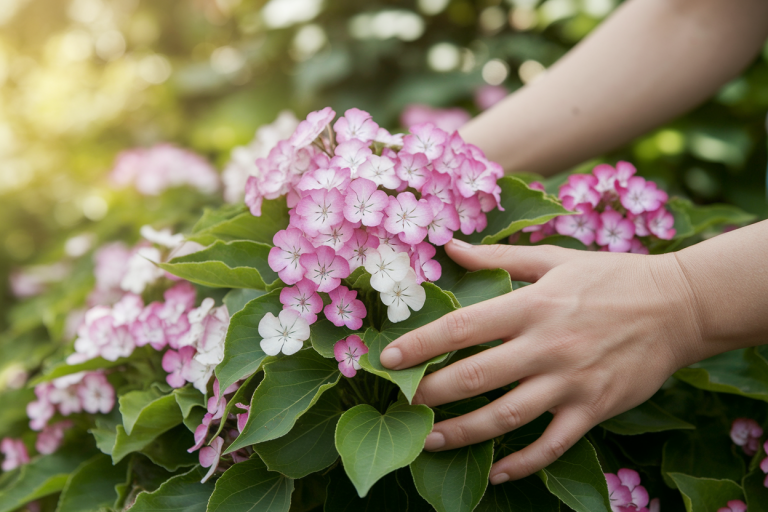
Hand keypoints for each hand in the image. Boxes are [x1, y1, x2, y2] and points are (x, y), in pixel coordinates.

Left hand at [380, 239, 703, 483]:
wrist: (678, 306)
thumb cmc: (610, 277)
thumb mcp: (553, 258)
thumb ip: (497, 258)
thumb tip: (449, 248)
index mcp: (533, 305)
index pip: (463, 327)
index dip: (420, 344)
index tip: (388, 359)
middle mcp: (547, 346)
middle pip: (476, 376)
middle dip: (431, 394)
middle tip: (402, 404)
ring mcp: (571, 382)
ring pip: (506, 417)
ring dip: (464, 433)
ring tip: (431, 442)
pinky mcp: (594, 409)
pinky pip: (551, 445)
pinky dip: (522, 463)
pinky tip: (497, 472)